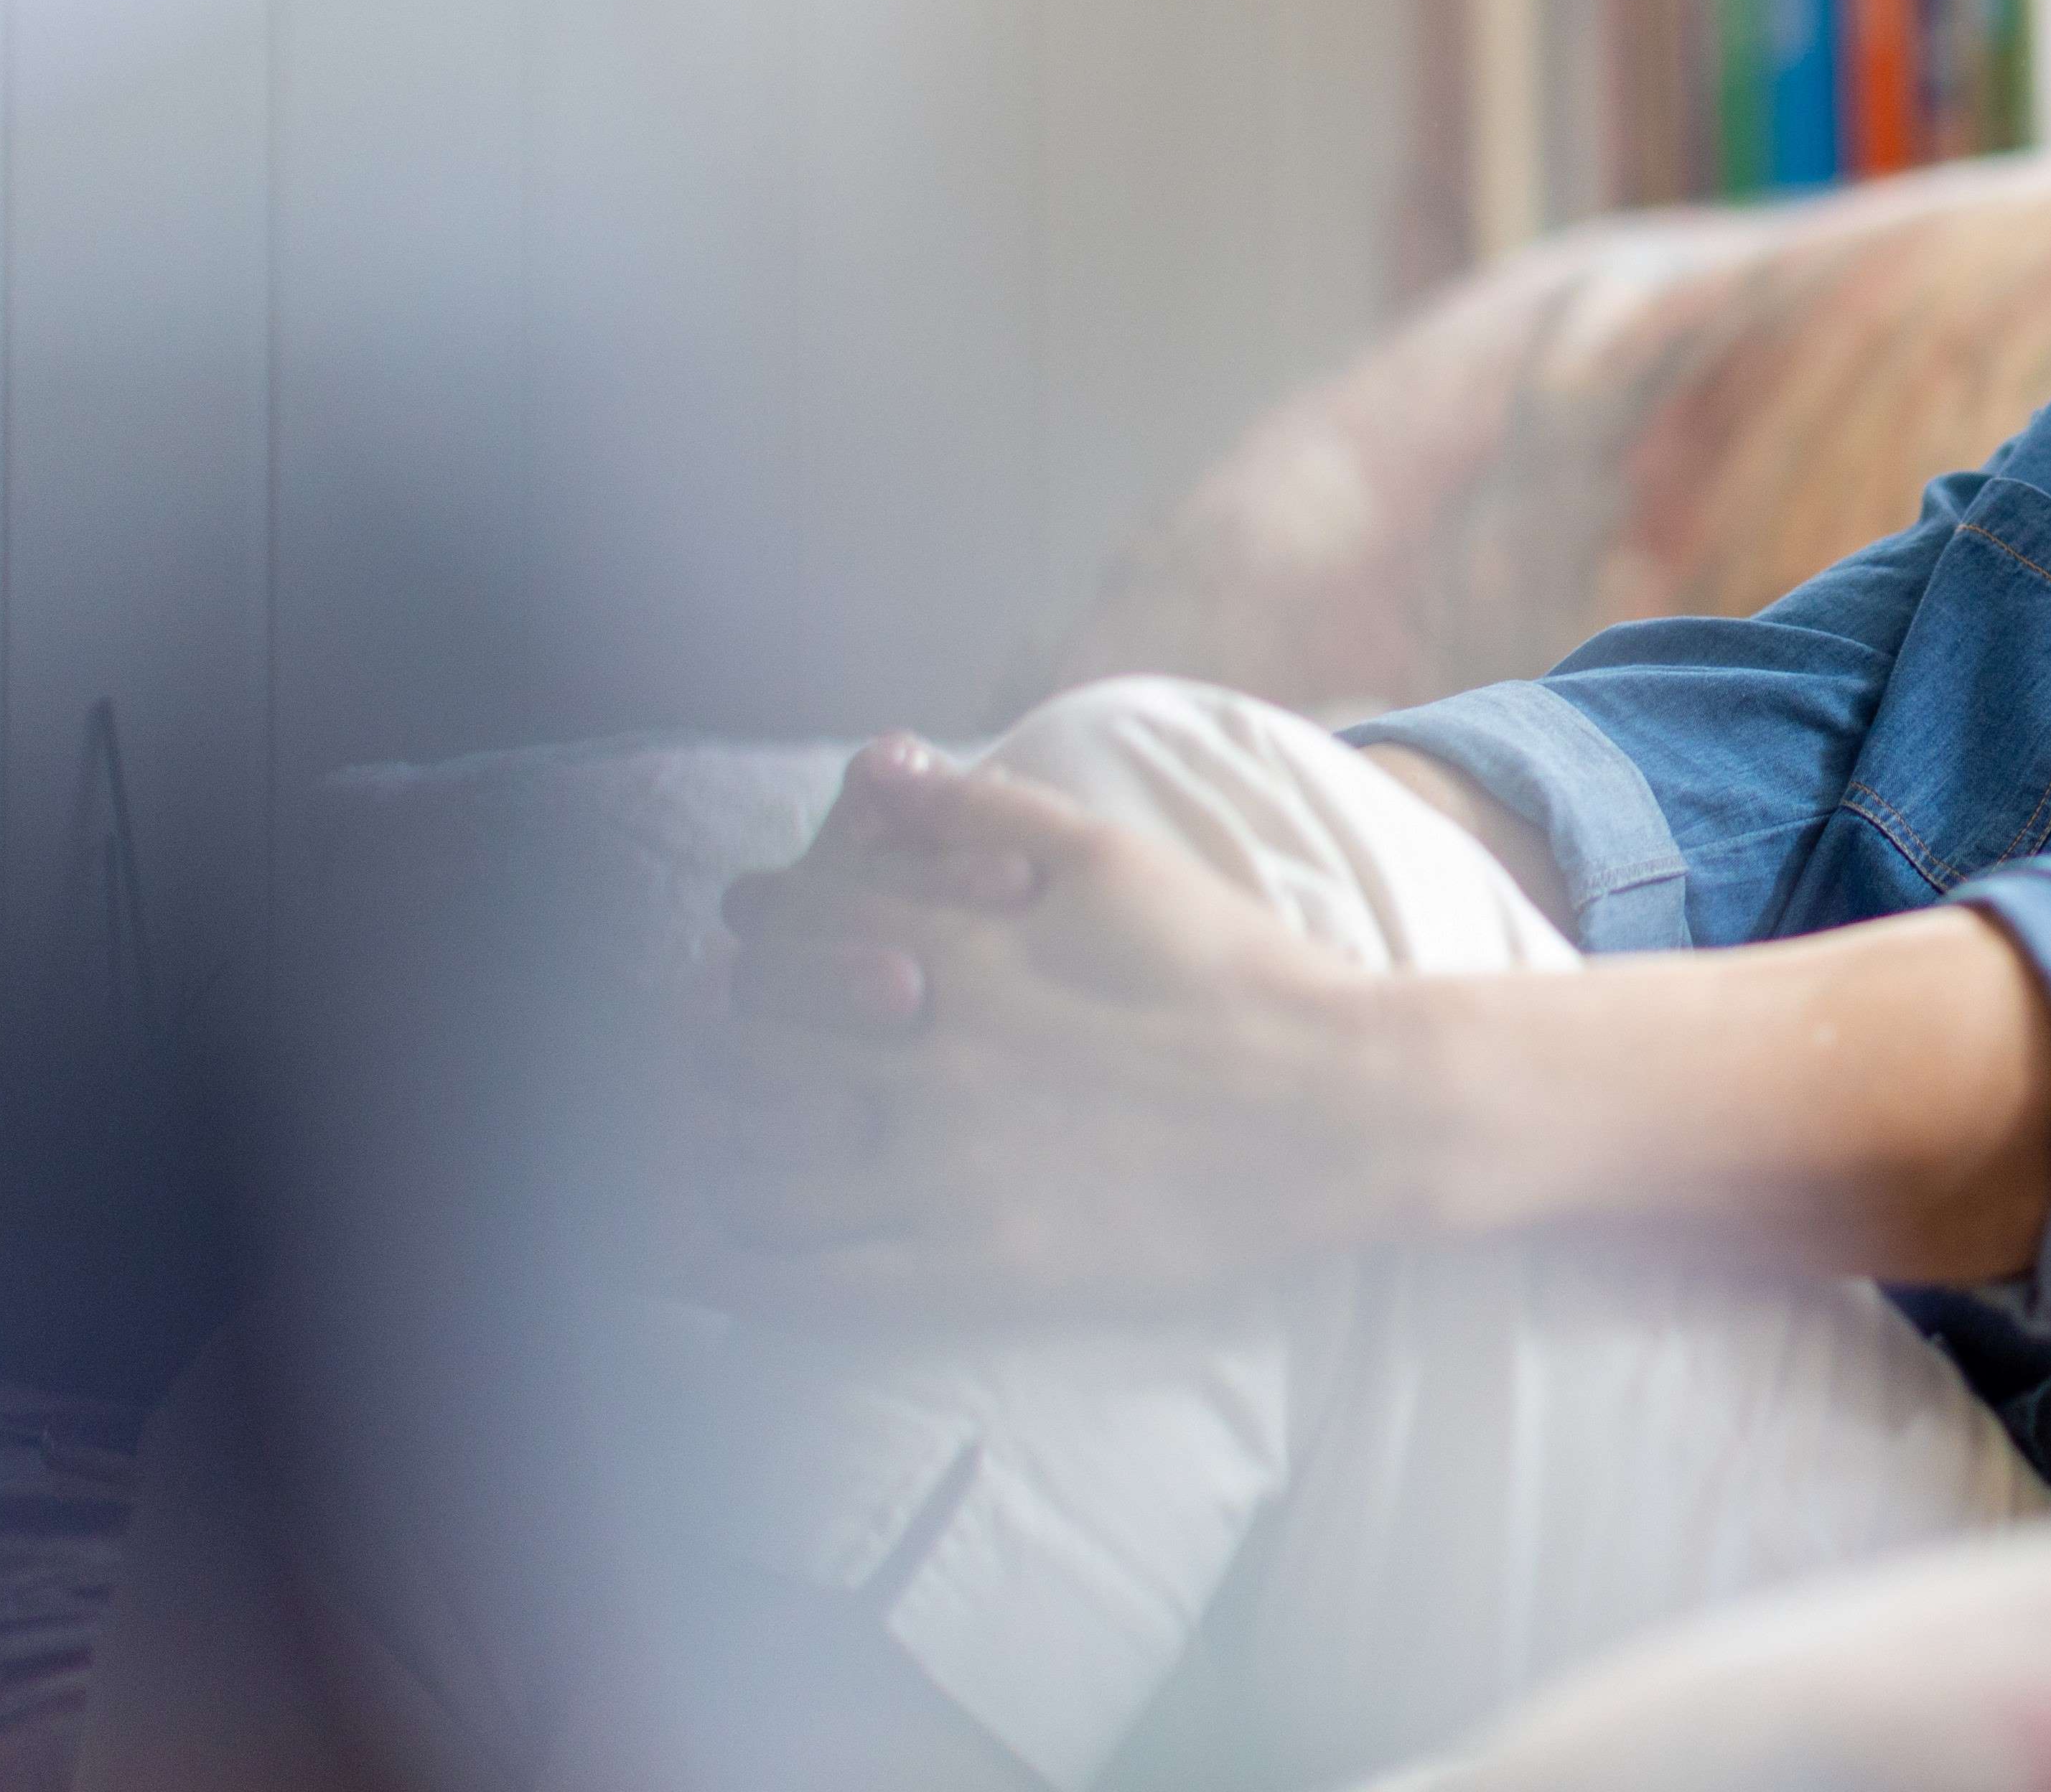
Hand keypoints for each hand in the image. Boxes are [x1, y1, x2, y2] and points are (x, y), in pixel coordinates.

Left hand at [691, 739, 1426, 1315]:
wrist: (1335, 1108)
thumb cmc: (1230, 969)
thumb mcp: (1113, 855)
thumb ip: (981, 809)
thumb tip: (873, 767)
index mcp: (964, 955)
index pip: (791, 936)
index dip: (755, 932)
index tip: (747, 936)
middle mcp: (936, 1064)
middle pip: (754, 1048)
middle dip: (719, 1036)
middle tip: (715, 1038)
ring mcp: (948, 1176)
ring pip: (759, 1170)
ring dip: (717, 1146)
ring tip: (719, 1136)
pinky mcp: (975, 1272)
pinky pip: (809, 1284)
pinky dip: (738, 1269)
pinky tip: (718, 1252)